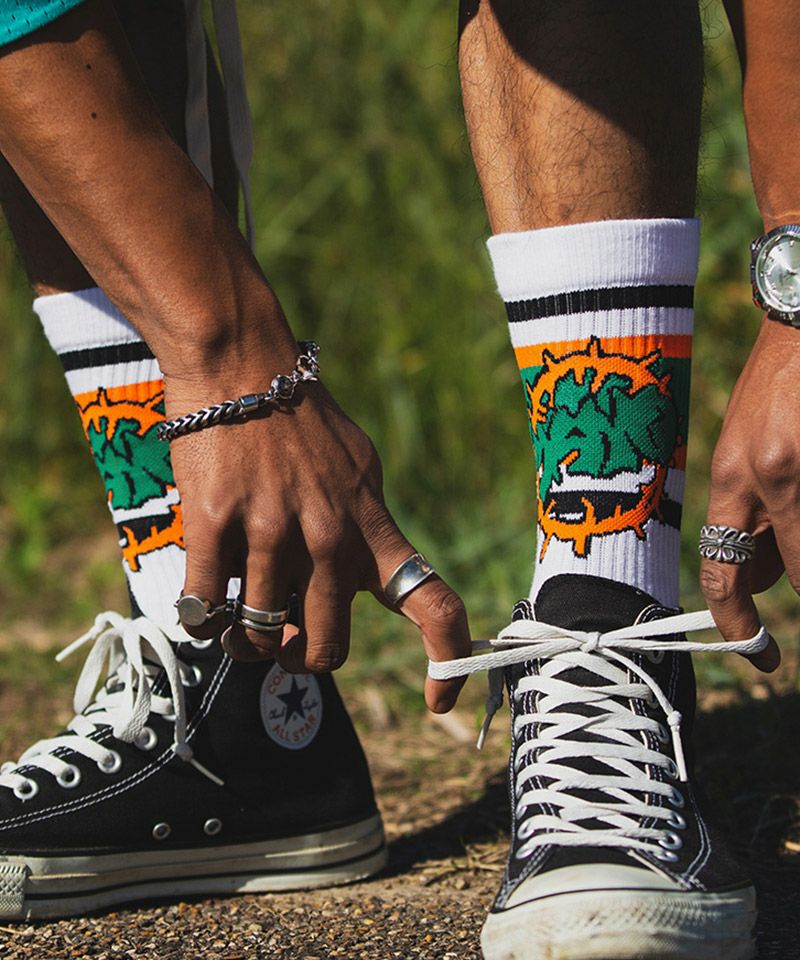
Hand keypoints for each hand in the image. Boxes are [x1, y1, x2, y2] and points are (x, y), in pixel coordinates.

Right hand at [164, 371, 471, 712]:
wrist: (243, 362)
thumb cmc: (301, 419)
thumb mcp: (357, 468)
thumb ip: (364, 526)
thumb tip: (362, 577)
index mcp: (372, 527)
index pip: (433, 603)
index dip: (445, 663)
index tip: (437, 703)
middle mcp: (330, 538)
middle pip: (326, 650)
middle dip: (302, 659)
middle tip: (284, 643)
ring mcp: (272, 532)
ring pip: (259, 637)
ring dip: (245, 641)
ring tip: (237, 620)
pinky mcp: (216, 525)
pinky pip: (206, 608)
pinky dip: (203, 618)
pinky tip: (203, 600)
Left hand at [700, 318, 792, 671]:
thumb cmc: (778, 384)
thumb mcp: (746, 450)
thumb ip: (753, 515)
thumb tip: (764, 577)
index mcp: (734, 480)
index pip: (724, 575)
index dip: (739, 624)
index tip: (759, 656)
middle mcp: (770, 477)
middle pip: (796, 570)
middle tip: (797, 541)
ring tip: (794, 465)